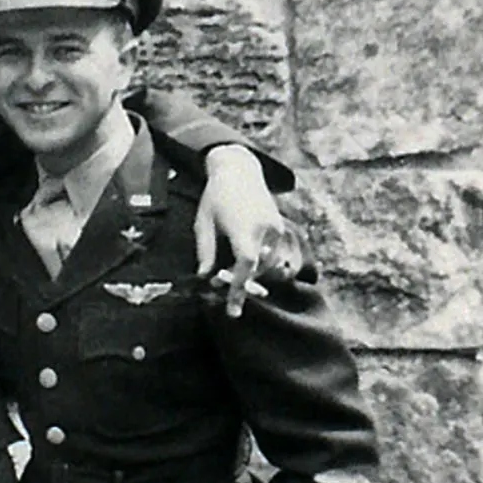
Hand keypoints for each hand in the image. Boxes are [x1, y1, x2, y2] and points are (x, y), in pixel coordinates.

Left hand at [194, 146, 302, 317]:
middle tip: (219, 286)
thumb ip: (205, 251)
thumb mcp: (203, 223)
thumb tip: (205, 277)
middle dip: (239, 283)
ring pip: (267, 265)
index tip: (233, 311)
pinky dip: (259, 264)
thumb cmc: (215, 197)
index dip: (238, 289)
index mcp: (244, 227)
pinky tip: (243, 265)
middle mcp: (265, 228)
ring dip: (249, 274)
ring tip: (226, 273)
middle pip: (257, 269)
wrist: (238, 170)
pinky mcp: (279, 226)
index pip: (245, 265)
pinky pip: (273, 255)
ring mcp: (275, 227)